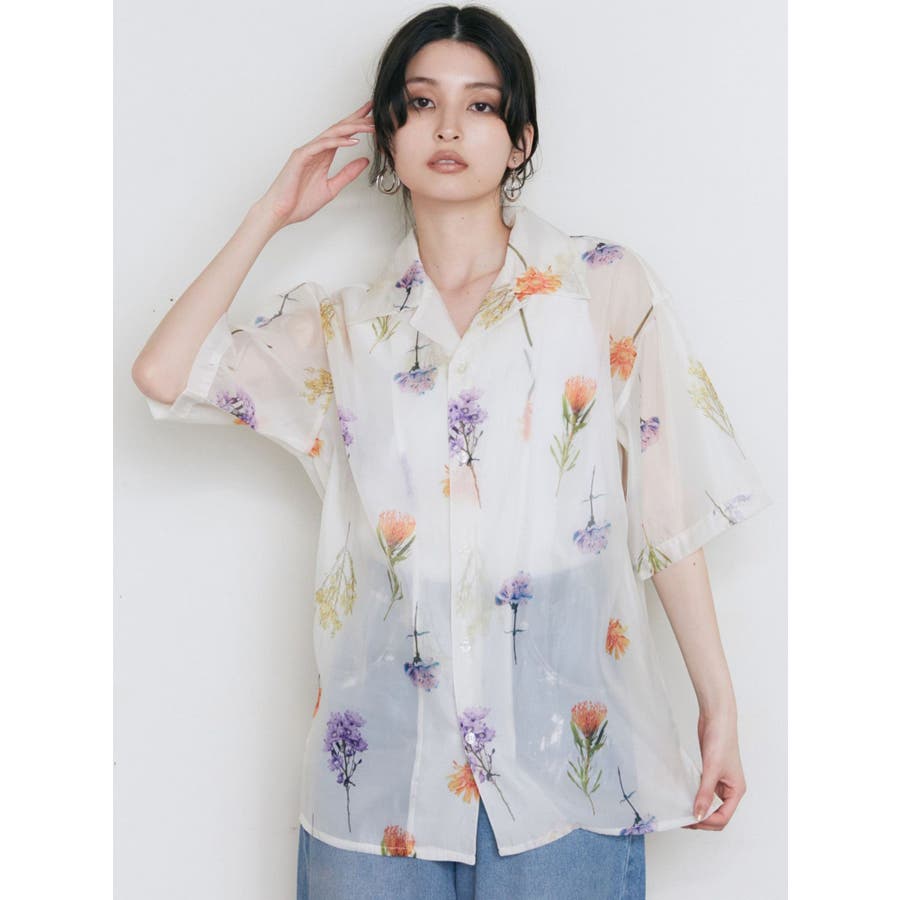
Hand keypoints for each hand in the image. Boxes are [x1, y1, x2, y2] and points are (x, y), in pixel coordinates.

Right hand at [256, 99, 374, 230]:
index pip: (343, 136)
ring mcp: (308, 151)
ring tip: (369, 124)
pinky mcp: (301, 156)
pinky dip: (338, 142)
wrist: (280, 212)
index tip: (373, 118)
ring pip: (332, 133)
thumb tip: (365, 161)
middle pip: (339, 129)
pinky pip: (322, 145)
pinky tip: (353, 141)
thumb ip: (348, 173)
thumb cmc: (299, 202)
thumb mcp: (332, 187)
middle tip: (374, 109)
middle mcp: (316, 149)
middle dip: (357, 118)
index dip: (358, 124)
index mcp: (323, 156)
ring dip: (352, 127)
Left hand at [683, 710, 745, 830]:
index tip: (691, 821)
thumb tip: (699, 815)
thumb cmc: (721, 741)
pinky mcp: (711, 773)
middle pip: (717, 814)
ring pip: (710, 803)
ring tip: (682, 810)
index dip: (707, 822)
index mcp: (736, 791)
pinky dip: (695, 795)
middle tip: (683, 819)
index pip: (723, 817)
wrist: (716, 719)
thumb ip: (705, 794)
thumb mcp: (712, 769)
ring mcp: (720, 781)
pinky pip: (703, 791)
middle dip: (702, 819)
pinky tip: (683, 795)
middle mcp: (730, 789)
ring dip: (697, 808)